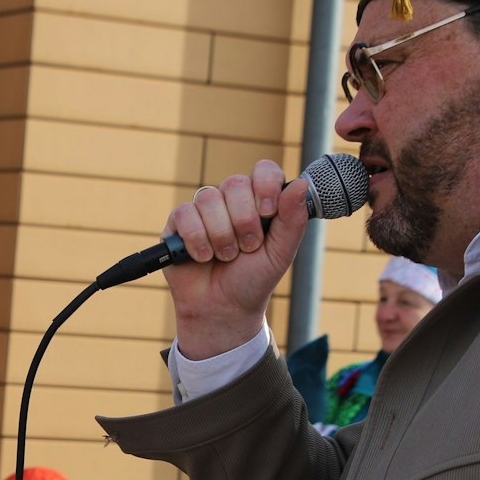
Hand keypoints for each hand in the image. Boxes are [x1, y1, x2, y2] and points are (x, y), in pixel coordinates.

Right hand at [161, 161, 308, 358]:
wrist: (223, 309)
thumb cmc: (253, 280)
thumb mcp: (281, 253)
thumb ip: (292, 220)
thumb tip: (300, 184)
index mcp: (259, 201)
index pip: (263, 170)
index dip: (264, 185)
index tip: (267, 212)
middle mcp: (231, 200)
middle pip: (235, 183)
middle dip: (244, 221)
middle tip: (248, 248)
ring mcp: (204, 209)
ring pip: (209, 199)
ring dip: (221, 235)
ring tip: (226, 257)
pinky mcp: (178, 223)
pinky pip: (185, 214)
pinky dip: (197, 240)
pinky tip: (203, 257)